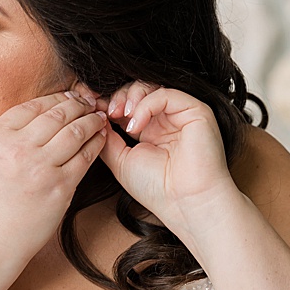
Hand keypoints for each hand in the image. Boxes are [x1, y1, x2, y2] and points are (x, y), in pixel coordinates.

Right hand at [0, 92, 107, 266]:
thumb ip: (10, 133)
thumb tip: (46, 110)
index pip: (33, 105)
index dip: (57, 97)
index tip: (70, 96)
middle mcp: (16, 148)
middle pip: (57, 114)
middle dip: (78, 104)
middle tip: (90, 102)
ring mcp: (40, 168)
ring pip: (75, 131)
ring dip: (92, 120)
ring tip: (99, 117)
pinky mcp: (60, 186)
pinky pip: (85, 156)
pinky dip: (97, 143)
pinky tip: (102, 137)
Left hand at [86, 81, 235, 221]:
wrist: (185, 203)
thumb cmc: (157, 189)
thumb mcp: (120, 160)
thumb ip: (107, 137)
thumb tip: (94, 116)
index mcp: (151, 130)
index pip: (128, 103)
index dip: (109, 103)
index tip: (92, 111)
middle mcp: (167, 119)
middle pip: (138, 90)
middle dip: (118, 97)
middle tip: (106, 112)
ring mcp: (182, 114)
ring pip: (152, 86)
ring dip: (130, 97)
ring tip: (120, 115)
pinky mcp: (197, 111)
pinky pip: (166, 94)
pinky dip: (146, 104)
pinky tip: (136, 125)